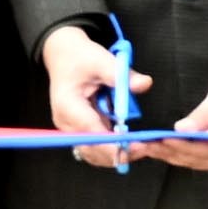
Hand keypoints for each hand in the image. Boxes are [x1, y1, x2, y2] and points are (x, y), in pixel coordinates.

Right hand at [40, 22, 151, 168]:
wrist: (62, 55)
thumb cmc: (79, 57)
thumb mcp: (101, 60)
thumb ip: (122, 74)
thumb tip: (145, 84)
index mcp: (68, 105)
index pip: (92, 133)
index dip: (114, 143)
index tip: (136, 146)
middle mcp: (65, 122)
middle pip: (91, 149)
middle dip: (118, 152)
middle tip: (144, 148)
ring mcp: (70, 129)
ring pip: (94, 153)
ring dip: (116, 153)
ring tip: (140, 147)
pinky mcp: (78, 130)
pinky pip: (95, 147)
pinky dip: (112, 148)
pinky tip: (129, 143)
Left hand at [154, 58, 207, 171]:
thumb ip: (204, 116)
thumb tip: (181, 130)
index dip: (185, 146)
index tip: (163, 139)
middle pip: (201, 159)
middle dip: (173, 152)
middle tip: (146, 145)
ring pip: (197, 159)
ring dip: (172, 153)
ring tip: (147, 146)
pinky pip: (199, 153)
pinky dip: (180, 149)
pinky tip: (161, 145)